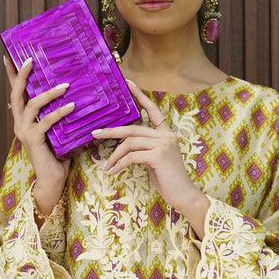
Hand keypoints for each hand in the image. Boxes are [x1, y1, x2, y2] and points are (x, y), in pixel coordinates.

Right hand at [5, 56, 71, 213]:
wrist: (52, 180)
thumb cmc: (57, 155)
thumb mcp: (57, 131)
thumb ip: (58, 116)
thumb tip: (75, 95)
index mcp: (22, 119)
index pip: (15, 93)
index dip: (12, 75)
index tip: (9, 57)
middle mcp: (19, 123)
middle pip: (16, 94)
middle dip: (22, 75)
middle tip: (30, 59)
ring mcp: (25, 132)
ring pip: (32, 105)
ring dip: (48, 93)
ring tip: (65, 85)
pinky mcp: (34, 141)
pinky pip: (45, 122)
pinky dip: (58, 112)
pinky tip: (71, 106)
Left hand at [91, 81, 208, 236]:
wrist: (184, 195)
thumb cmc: (168, 179)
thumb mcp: (155, 159)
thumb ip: (145, 148)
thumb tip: (124, 146)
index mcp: (166, 133)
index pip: (153, 109)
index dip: (140, 96)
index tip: (128, 83)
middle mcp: (166, 135)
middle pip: (132, 128)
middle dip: (111, 131)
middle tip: (94, 133)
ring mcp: (163, 144)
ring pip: (130, 143)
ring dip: (114, 156)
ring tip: (107, 166)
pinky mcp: (158, 156)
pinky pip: (132, 156)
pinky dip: (120, 164)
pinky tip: (113, 172)